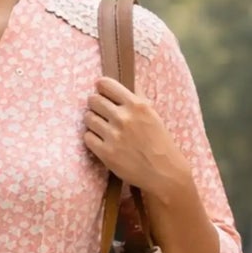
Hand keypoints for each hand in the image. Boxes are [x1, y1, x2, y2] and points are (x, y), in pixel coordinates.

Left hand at [82, 75, 190, 200]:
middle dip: (94, 103)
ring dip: (91, 120)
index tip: (100, 89)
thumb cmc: (160, 142)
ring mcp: (113, 136)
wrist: (163, 172)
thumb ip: (139, 97)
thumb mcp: (153, 114)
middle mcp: (123, 118)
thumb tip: (129, 80)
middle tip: (98, 109)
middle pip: (94, 100)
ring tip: (99, 125)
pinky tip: (99, 139)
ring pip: (88, 118)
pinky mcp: (106, 153)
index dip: (101, 86)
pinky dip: (91, 137)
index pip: (107, 85)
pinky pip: (87, 137)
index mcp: (136, 105)